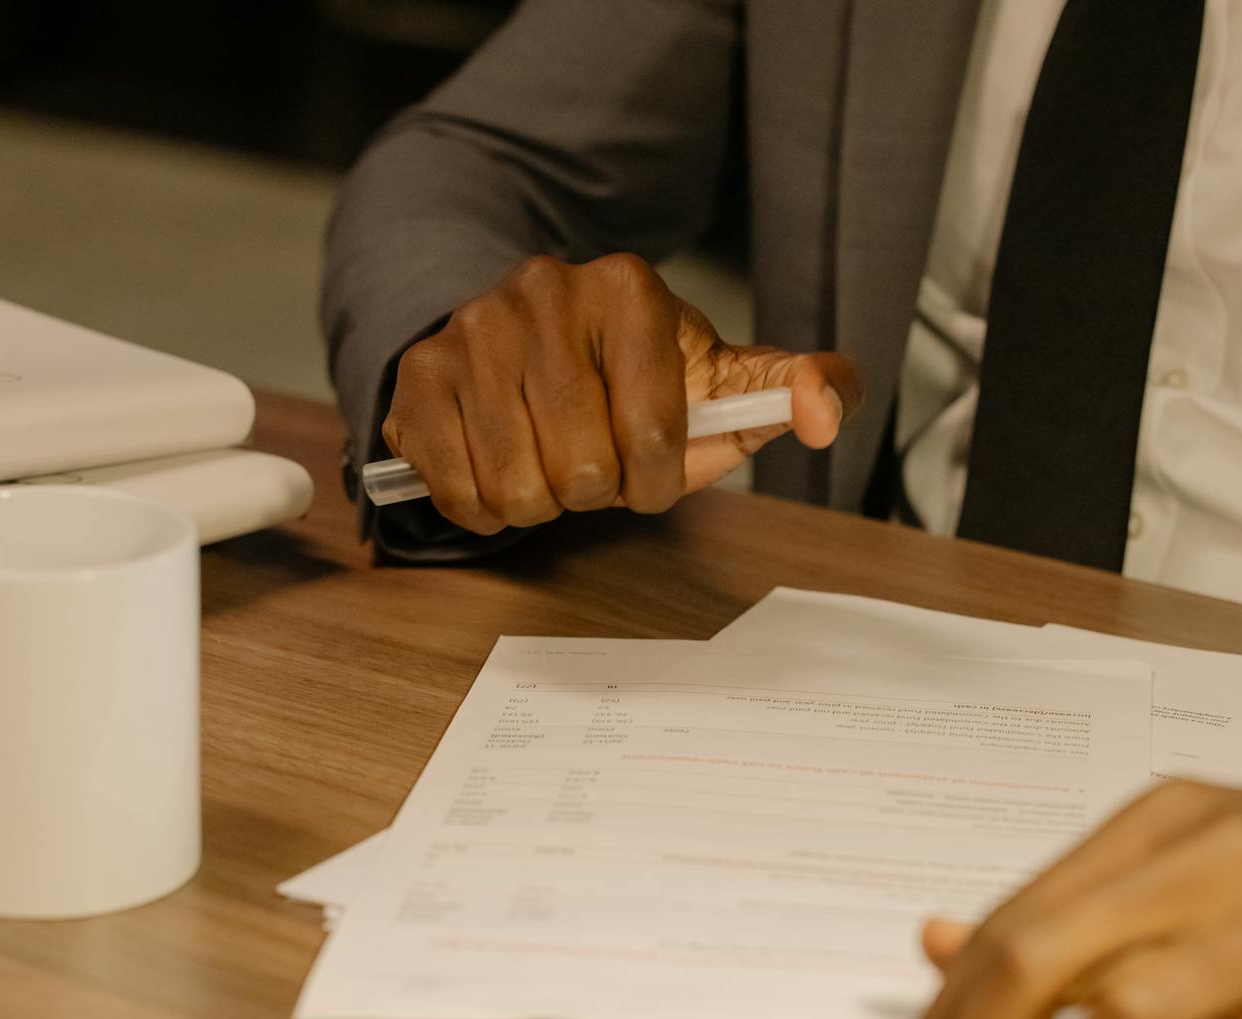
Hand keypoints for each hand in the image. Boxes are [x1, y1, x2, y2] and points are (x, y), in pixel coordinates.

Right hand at [381, 253, 860, 534]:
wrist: (519, 340)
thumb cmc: (629, 377)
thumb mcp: (718, 377)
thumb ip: (793, 389)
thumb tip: (824, 412)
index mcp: (627, 288)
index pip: (654, 433)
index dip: (656, 479)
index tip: (649, 471)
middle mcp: (541, 291)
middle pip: (580, 469)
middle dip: (594, 491)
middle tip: (589, 463)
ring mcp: (470, 331)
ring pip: (516, 488)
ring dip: (539, 504)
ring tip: (545, 465)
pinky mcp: (417, 376)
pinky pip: (458, 492)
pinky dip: (483, 508)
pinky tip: (497, 470)